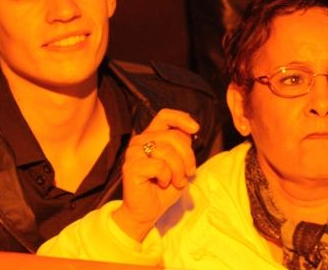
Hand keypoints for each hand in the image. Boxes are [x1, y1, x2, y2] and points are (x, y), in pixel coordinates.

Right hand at [113, 109, 197, 241]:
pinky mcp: (131, 167)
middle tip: (189, 173)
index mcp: (151, 136)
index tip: (196, 129)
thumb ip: (182, 145)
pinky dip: (167, 177)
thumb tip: (190, 131)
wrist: (147, 212)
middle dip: (187, 156)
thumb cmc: (163, 188)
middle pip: (172, 136)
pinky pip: (159, 166)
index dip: (181, 118)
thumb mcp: (179, 163)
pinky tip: (162, 183)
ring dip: (178, 170)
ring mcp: (133, 153)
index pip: (165, 116)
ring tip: (176, 181)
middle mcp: (140, 141)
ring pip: (167, 151)